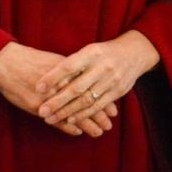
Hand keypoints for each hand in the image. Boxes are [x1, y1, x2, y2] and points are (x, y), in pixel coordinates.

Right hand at [0, 43, 116, 137]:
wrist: (7, 63)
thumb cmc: (33, 61)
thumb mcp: (57, 62)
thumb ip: (74, 73)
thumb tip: (89, 77)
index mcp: (71, 74)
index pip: (93, 91)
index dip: (104, 102)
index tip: (114, 111)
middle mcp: (64, 86)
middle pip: (87, 104)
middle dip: (100, 116)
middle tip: (109, 125)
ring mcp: (52, 98)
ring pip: (75, 114)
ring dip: (88, 125)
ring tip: (99, 132)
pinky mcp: (39, 107)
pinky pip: (56, 120)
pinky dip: (67, 127)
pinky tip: (77, 133)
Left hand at [35, 29, 159, 126]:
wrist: (134, 53)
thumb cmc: (103, 53)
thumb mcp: (88, 52)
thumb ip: (71, 64)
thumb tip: (46, 81)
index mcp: (92, 53)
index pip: (69, 66)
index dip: (53, 77)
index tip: (38, 88)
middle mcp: (102, 67)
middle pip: (76, 87)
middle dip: (57, 101)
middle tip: (41, 111)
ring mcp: (111, 80)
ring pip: (86, 100)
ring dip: (67, 112)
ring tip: (50, 119)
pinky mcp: (117, 91)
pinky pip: (97, 106)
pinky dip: (83, 114)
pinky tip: (70, 120)